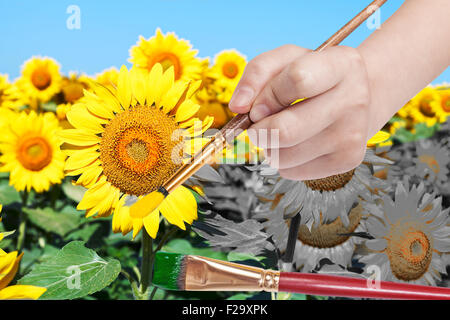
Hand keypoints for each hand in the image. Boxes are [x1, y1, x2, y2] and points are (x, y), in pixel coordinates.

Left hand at [229, 45, 371, 180]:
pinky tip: (295, 144)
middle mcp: (354, 100)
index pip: (298, 79)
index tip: (257, 105)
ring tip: (279, 132)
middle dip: (259, 130)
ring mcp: (352, 134)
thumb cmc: (314, 76)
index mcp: (342, 64)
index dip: (267, 95)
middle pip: (286, 130)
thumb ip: (257, 73)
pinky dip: (283, 161)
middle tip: (258, 124)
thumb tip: (237, 106)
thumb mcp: (287, 60)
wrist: (357, 100)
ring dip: (269, 147)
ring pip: (284, 156)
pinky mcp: (347, 161)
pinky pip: (292, 171)